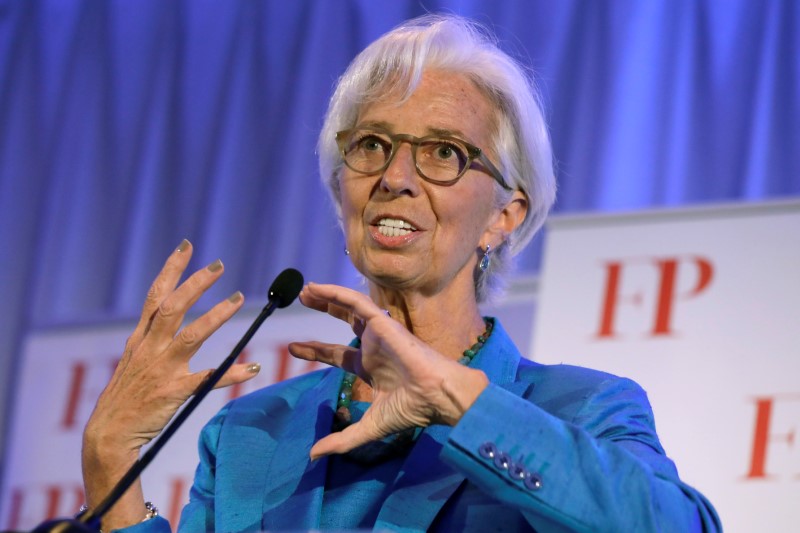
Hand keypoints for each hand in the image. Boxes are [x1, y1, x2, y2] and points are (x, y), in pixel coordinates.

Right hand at [82, 240, 258, 527]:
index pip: (156, 296)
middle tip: (219, 265)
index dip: (171, 269)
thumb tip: (162, 319)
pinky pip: (208, 380)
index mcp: (140, 339)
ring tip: (237, 298)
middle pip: (173, 307)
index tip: (186, 247)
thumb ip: (148, 339)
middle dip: (196, 283)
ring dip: (216, 315)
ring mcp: (162, 369)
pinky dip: (232, 373)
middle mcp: (150, 349)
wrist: (108, 434)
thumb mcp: (131, 360)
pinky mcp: (174, 392)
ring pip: (191, 335)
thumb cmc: (124, 398)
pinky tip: (252, 368)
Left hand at [288, 283, 487, 459]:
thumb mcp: (368, 428)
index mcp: (371, 366)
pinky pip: (357, 302)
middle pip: (343, 321)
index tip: (292, 347)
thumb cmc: (410, 410)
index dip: (315, 349)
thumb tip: (313, 454)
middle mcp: (374, 346)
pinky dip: (337, 294)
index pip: (337, 354)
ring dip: (327, 297)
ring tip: (305, 289)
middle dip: (323, 309)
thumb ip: (341, 439)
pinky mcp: (383, 323)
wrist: (435, 397)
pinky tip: (318, 289)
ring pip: (349, 307)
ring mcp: (379, 333)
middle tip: (301, 298)